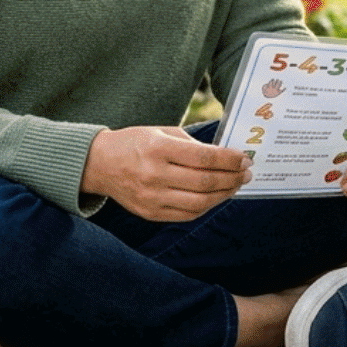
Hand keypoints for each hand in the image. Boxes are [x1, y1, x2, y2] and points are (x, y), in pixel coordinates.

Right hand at [82, 125, 250, 221]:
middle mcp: (154, 175)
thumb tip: (225, 156)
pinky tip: (216, 196)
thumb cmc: (135, 143)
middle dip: (232, 177)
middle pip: (205, 182)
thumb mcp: (161, 132)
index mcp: (158, 148)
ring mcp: (152, 198)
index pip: (204, 157)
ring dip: (224, 194)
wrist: (99, 164)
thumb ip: (192, 145)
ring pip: (200, 202)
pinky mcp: (150, 213)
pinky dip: (207, 206)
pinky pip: (187, 214)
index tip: (245, 158)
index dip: (230, 159)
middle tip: (247, 173)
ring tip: (235, 185)